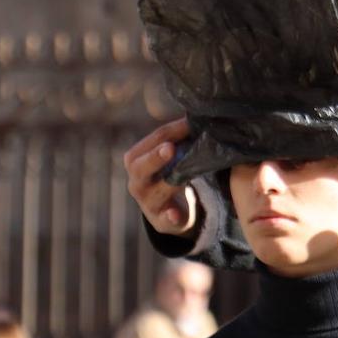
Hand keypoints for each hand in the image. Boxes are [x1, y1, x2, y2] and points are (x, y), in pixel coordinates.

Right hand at [124, 118, 199, 236]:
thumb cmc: (170, 173)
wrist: (170, 211)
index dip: (172, 131)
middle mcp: (137, 181)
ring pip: (155, 193)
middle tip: (170, 148)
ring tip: (184, 176)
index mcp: (136, 159)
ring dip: (169, 184)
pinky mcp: (161, 221)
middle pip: (141, 167)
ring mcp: (147, 203)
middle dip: (156, 157)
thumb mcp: (169, 156)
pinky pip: (164, 220)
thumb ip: (178, 139)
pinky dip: (170, 217)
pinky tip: (176, 214)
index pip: (152, 140)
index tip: (191, 123)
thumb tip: (201, 115)